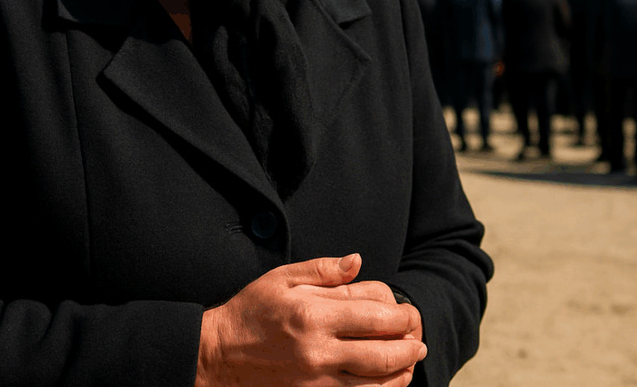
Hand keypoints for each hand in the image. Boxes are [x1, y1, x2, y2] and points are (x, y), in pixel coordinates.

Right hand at [197, 254, 425, 386]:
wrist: (218, 355)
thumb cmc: (251, 312)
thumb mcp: (283, 278)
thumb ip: (324, 270)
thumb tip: (358, 262)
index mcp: (314, 315)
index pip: (376, 315)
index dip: (401, 315)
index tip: (408, 312)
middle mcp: (318, 351)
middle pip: (383, 353)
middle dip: (410, 345)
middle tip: (418, 339)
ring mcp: (316, 381)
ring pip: (376, 384)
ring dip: (401, 373)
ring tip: (410, 361)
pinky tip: (387, 382)